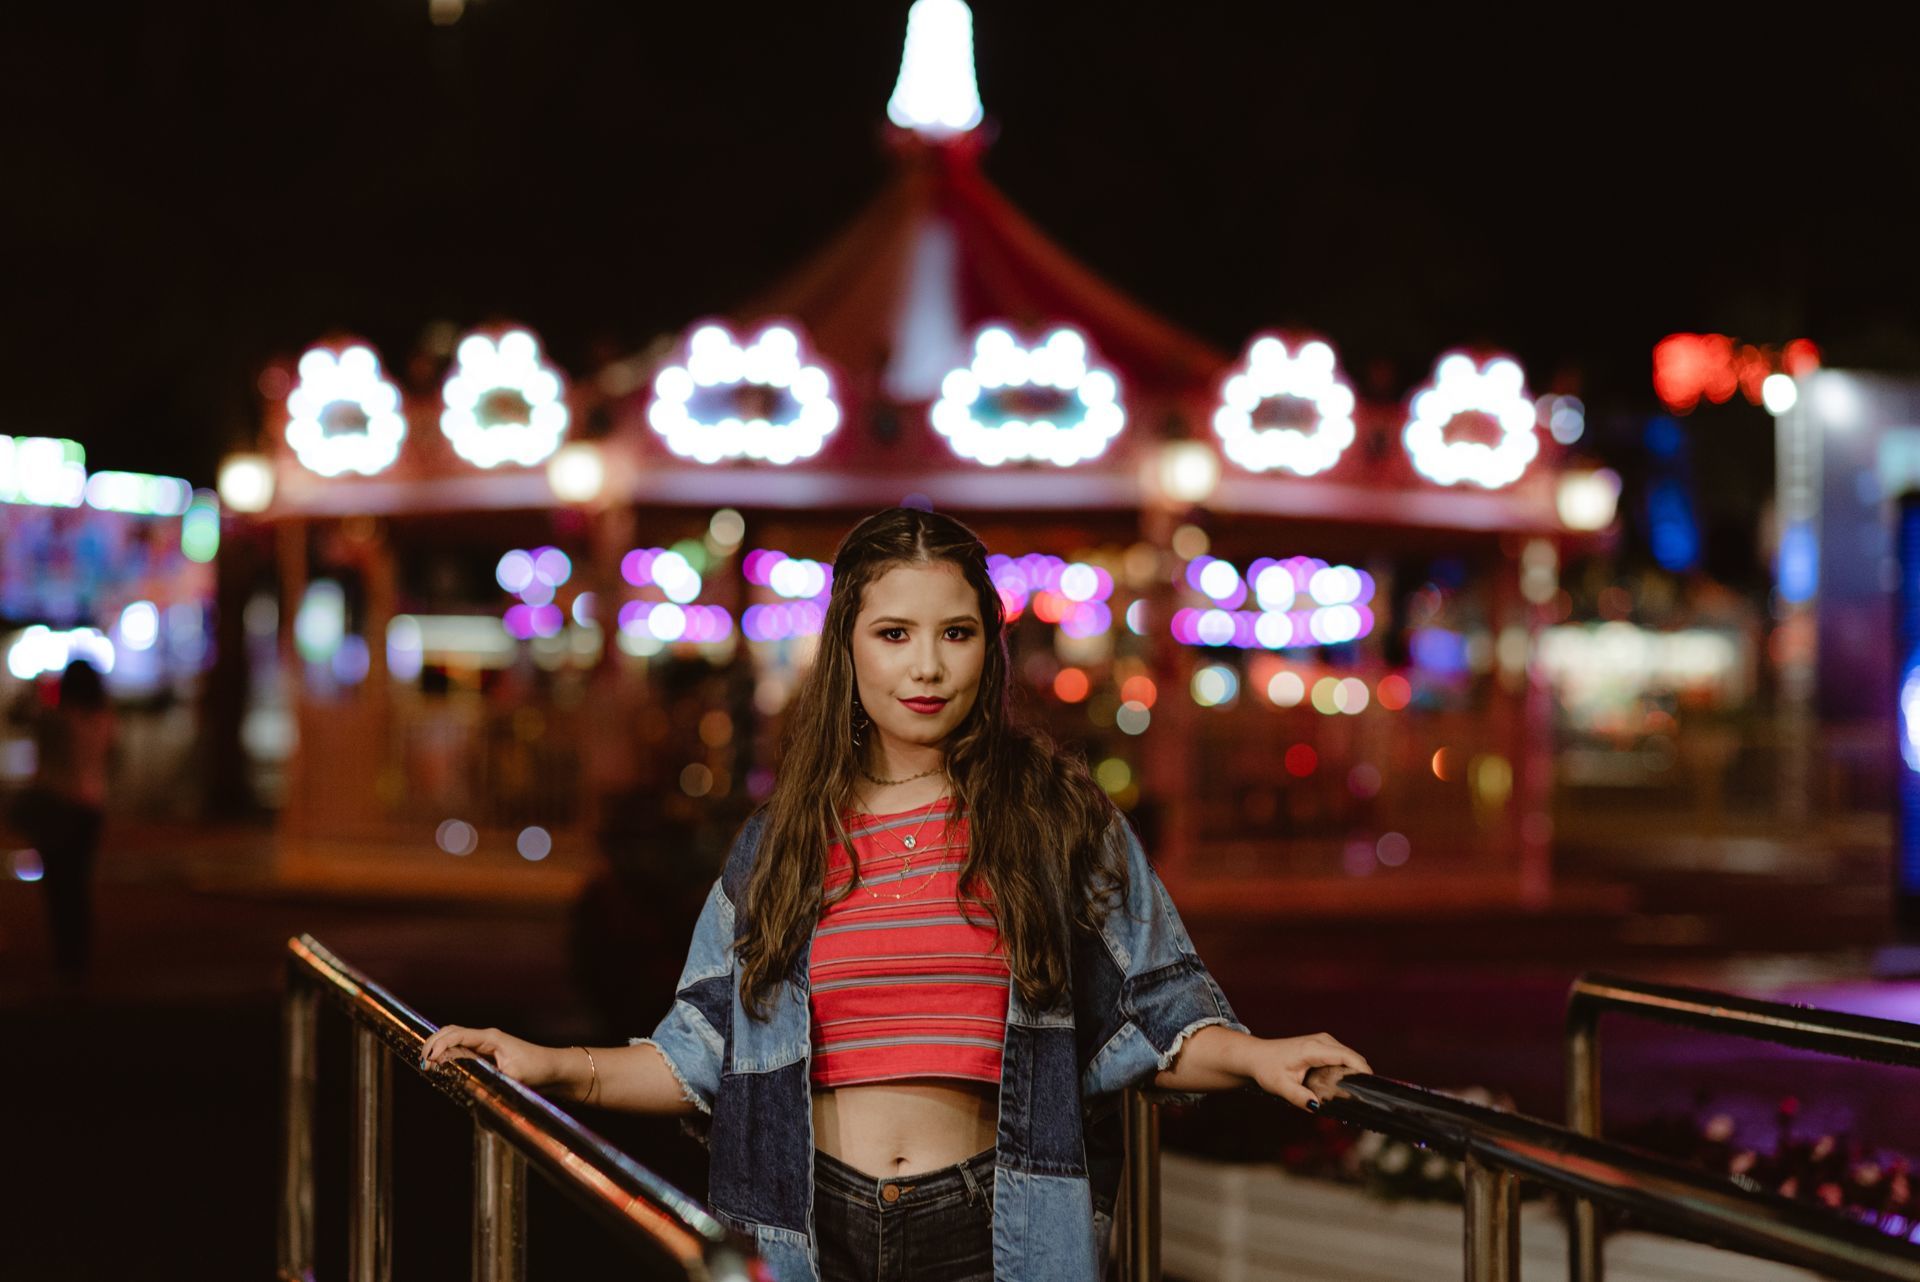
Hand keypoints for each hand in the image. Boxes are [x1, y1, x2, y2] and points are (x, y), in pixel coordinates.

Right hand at [419, 1024, 568, 1090]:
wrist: (553, 1069)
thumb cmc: (537, 1069)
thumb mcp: (513, 1077)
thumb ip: (489, 1080)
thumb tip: (466, 1086)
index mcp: (490, 1038)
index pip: (458, 1035)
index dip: (440, 1045)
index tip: (428, 1060)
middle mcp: (485, 1039)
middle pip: (451, 1033)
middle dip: (433, 1044)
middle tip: (422, 1063)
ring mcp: (485, 1046)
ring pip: (454, 1040)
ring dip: (438, 1049)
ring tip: (427, 1065)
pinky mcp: (486, 1056)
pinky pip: (461, 1051)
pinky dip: (447, 1055)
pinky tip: (440, 1066)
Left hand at [1243, 1033, 1370, 1111]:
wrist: (1256, 1056)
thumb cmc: (1266, 1069)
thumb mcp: (1280, 1086)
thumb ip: (1298, 1097)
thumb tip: (1317, 1106)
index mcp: (1313, 1049)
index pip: (1347, 1056)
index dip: (1362, 1070)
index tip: (1372, 1087)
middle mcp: (1321, 1040)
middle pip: (1352, 1056)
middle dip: (1361, 1074)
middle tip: (1364, 1098)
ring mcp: (1323, 1040)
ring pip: (1349, 1055)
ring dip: (1354, 1072)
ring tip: (1355, 1093)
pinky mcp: (1323, 1044)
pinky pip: (1343, 1055)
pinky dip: (1347, 1068)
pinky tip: (1345, 1084)